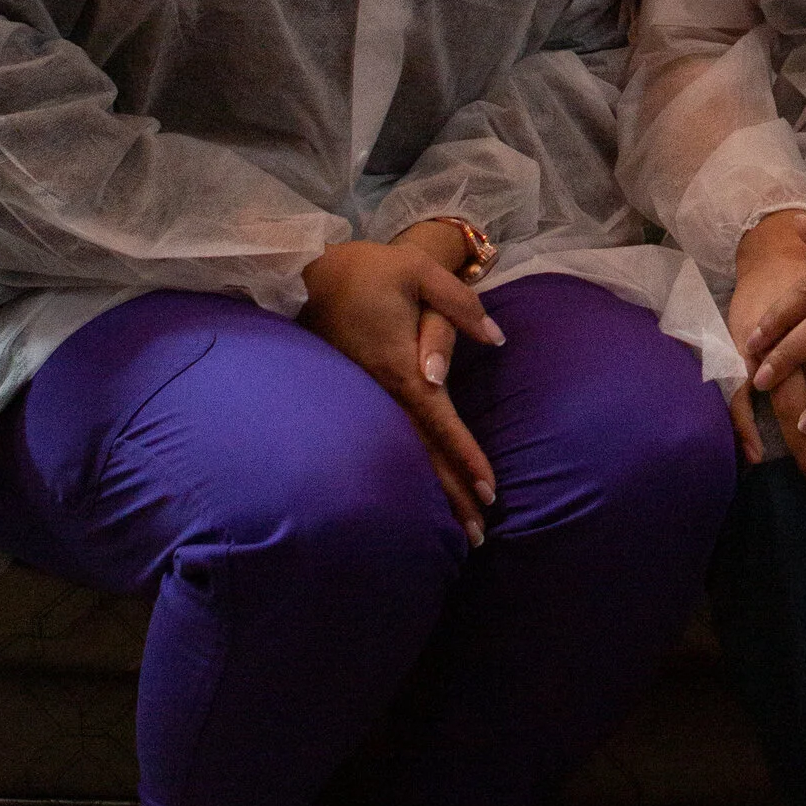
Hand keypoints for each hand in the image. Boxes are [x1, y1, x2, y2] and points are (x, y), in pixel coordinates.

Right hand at [299, 229, 504, 540]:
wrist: (310, 273)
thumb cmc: (370, 269)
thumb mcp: (419, 272)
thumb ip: (460, 304)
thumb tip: (496, 339)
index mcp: (398, 365)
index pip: (439, 421)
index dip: (464, 456)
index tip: (489, 490)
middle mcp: (381, 391)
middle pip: (421, 453)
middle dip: (451, 495)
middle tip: (480, 536)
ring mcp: (364, 397)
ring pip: (401, 455)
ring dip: (430, 493)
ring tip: (458, 529)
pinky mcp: (355, 396)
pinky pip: (386, 443)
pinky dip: (407, 472)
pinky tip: (421, 495)